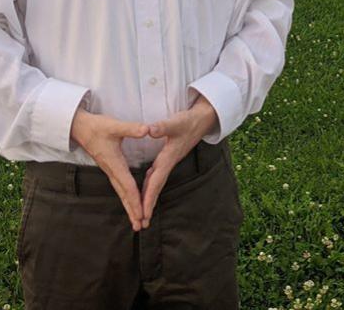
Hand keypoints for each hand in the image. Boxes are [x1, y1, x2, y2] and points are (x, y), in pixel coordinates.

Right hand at [70, 108, 148, 231]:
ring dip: (129, 207)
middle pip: (124, 195)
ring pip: (121, 193)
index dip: (135, 199)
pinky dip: (126, 198)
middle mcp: (112, 170)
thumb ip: (131, 128)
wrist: (81, 128)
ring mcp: (110, 171)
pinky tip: (130, 203)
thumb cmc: (97, 127)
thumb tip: (147, 129)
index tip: (141, 213)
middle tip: (140, 226)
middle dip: (132, 210)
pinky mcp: (110, 169)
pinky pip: (120, 187)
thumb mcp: (115, 125)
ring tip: (137, 222)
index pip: (127, 185)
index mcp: (115, 163)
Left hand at [141, 95, 217, 226]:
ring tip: (142, 214)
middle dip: (148, 205)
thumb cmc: (189, 121)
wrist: (203, 120)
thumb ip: (162, 127)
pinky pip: (157, 176)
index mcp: (168, 157)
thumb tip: (149, 130)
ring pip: (156, 183)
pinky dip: (151, 186)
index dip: (148, 197)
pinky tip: (146, 189)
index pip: (156, 181)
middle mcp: (168, 162)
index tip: (142, 212)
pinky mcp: (169, 157)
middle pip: (156, 187)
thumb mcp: (176, 123)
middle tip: (141, 224)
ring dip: (149, 198)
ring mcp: (169, 161)